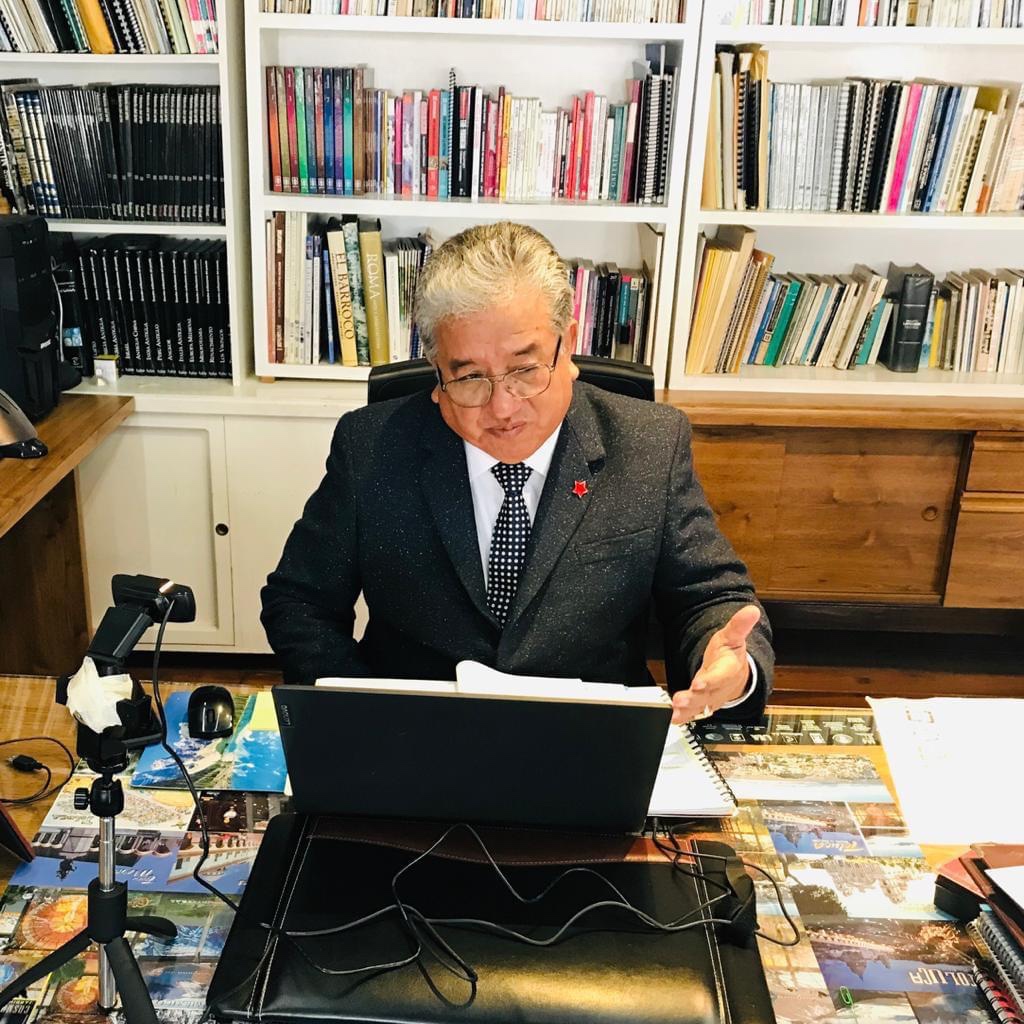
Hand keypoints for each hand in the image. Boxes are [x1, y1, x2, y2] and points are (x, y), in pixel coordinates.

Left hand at [671, 605, 760, 725]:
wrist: (736, 675)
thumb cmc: (730, 655)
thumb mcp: (733, 636)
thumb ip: (740, 625)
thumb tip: (752, 610)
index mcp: (728, 669)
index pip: (720, 676)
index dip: (711, 680)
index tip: (699, 683)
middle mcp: (720, 687)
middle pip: (708, 695)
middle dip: (694, 699)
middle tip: (680, 700)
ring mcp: (711, 698)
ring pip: (700, 706)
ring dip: (687, 710)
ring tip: (674, 712)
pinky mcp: (702, 704)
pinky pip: (693, 712)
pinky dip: (683, 716)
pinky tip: (672, 718)